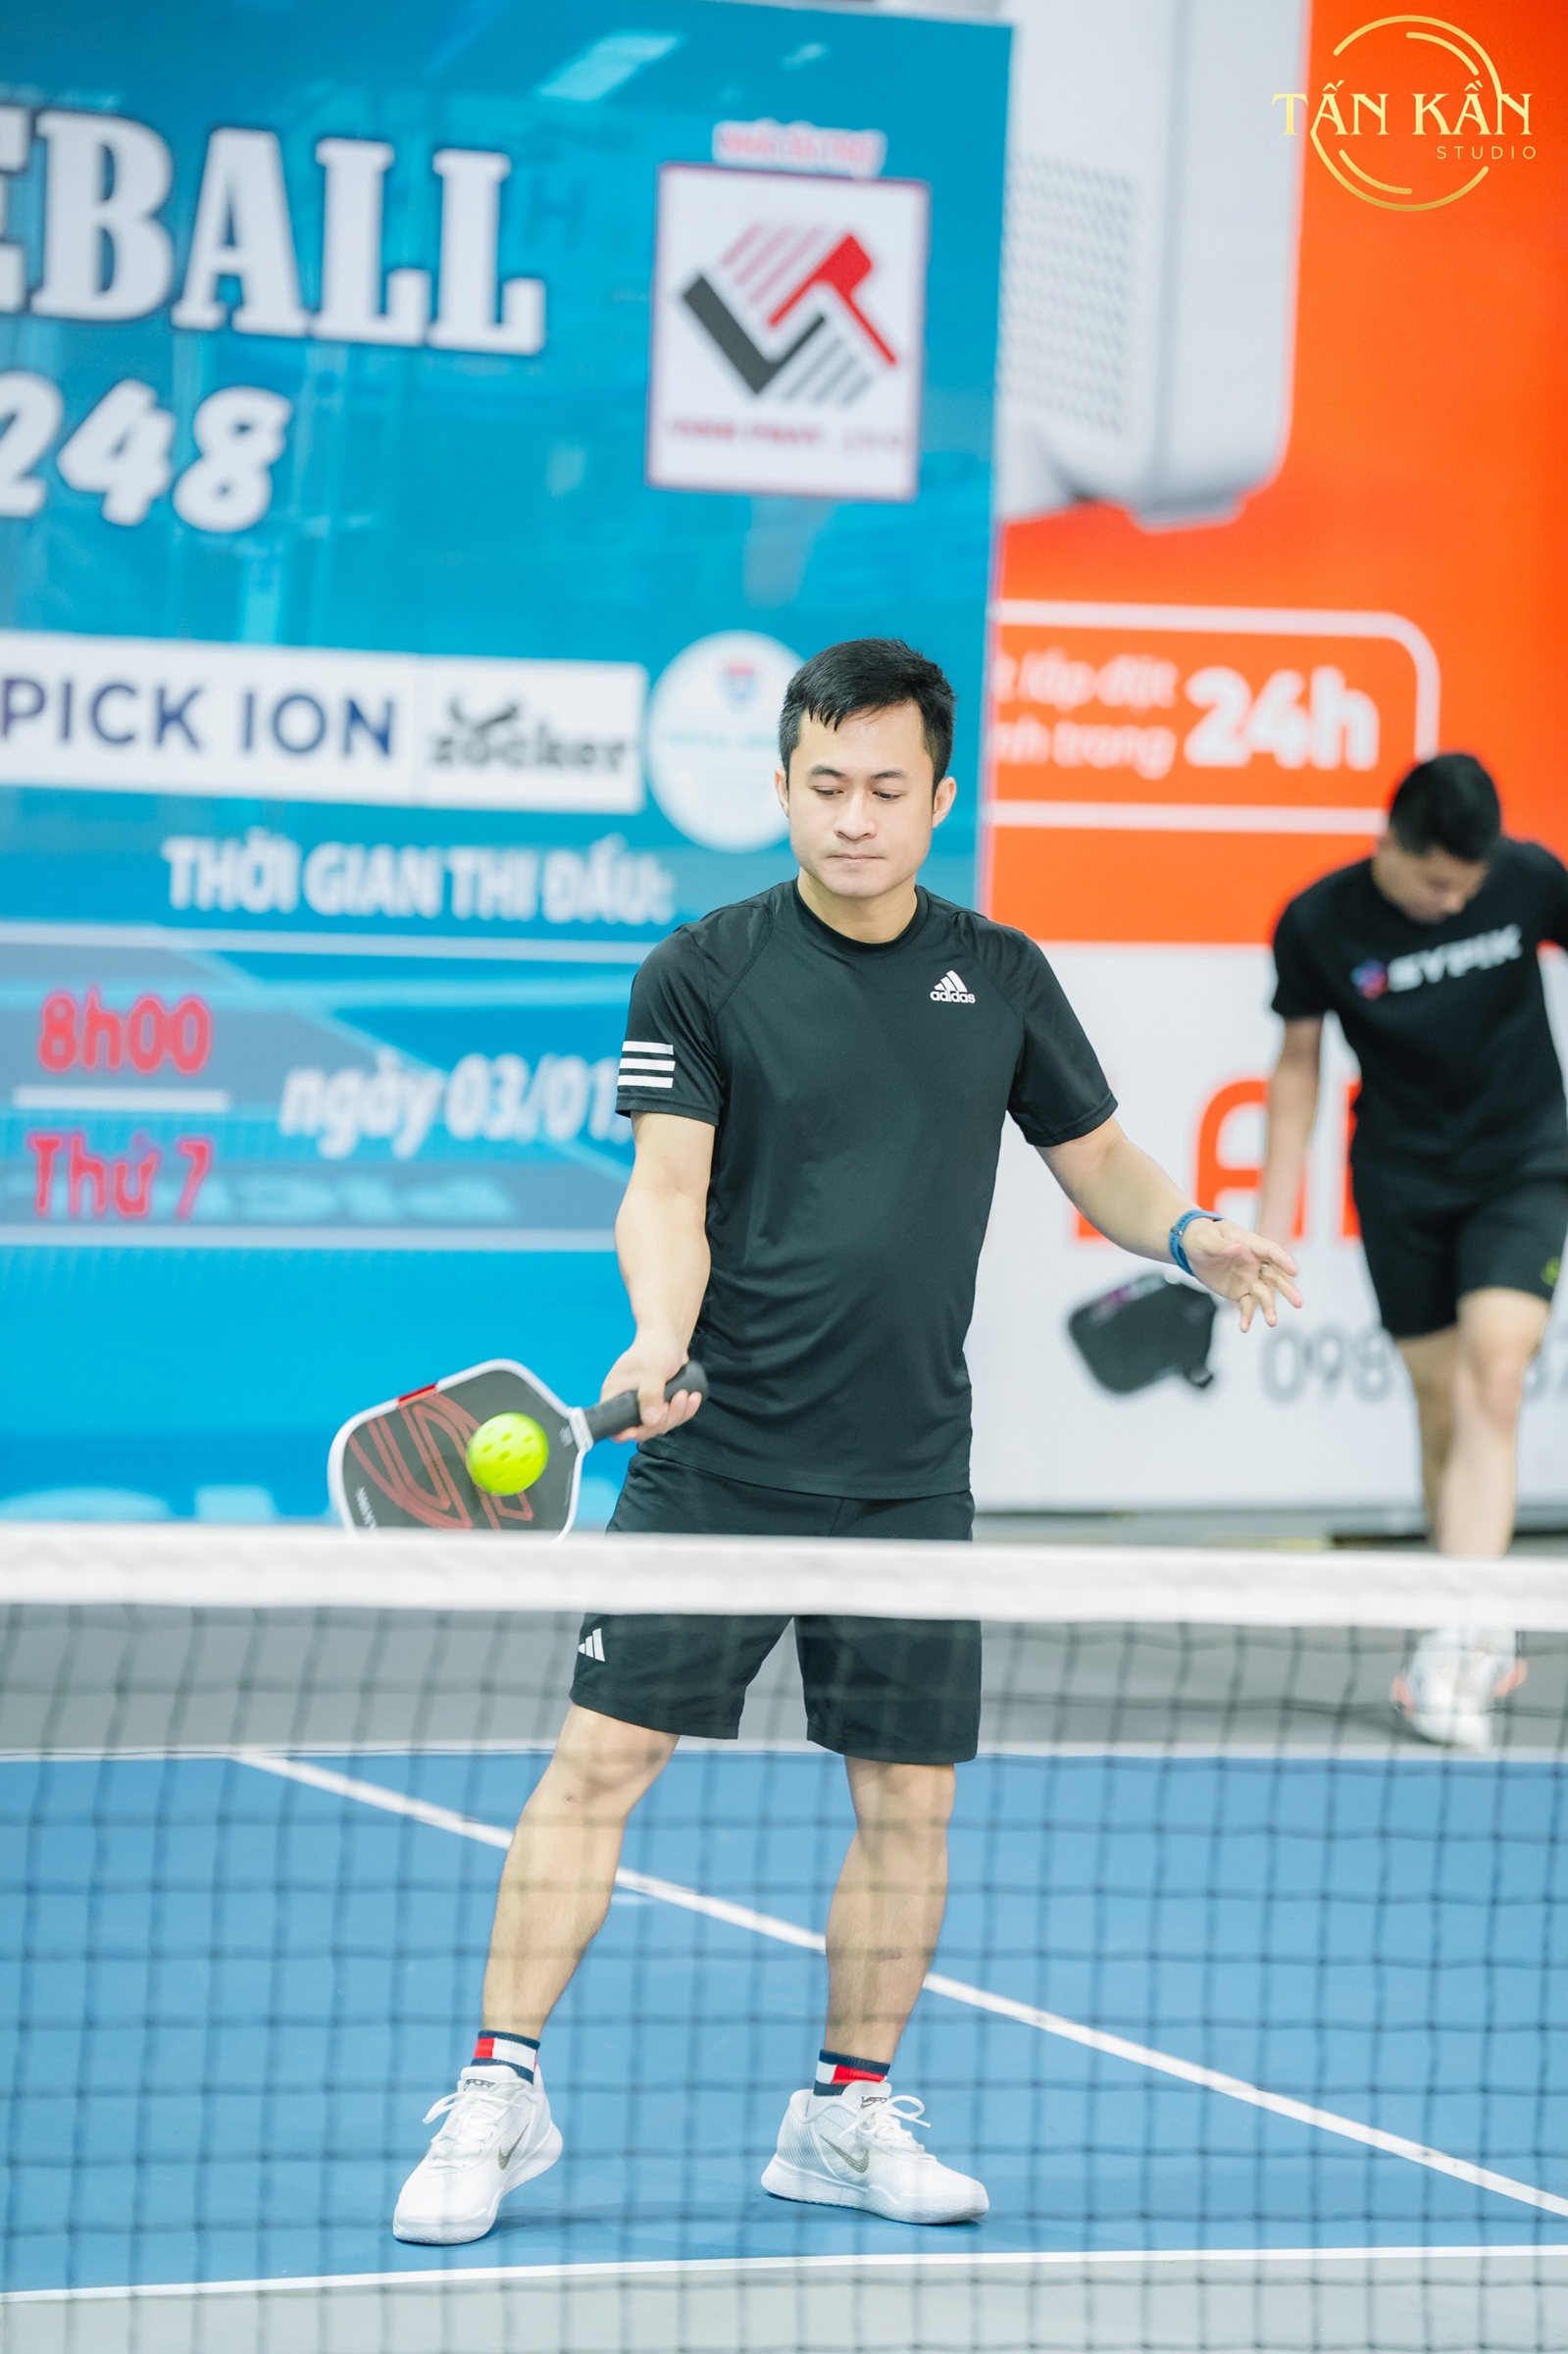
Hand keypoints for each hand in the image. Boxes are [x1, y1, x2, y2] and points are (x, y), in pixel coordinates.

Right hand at [598, 1333, 702, 1440]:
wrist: (668, 1338)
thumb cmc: (654, 1347)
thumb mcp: (652, 1370)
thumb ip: (650, 1394)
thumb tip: (651, 1420)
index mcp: (616, 1395)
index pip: (614, 1425)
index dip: (627, 1433)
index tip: (642, 1429)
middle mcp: (628, 1404)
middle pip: (642, 1429)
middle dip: (663, 1419)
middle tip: (677, 1399)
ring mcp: (645, 1406)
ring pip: (660, 1424)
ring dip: (677, 1414)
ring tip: (687, 1395)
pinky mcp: (660, 1405)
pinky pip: (671, 1417)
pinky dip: (684, 1411)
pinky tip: (693, 1398)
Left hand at [1180, 1218, 1301, 1333]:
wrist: (1193, 1251)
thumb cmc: (1202, 1237)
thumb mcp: (1204, 1238)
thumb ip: (1219, 1245)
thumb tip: (1237, 1249)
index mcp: (1250, 1245)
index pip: (1271, 1251)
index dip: (1283, 1260)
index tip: (1294, 1271)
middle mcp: (1256, 1263)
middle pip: (1276, 1276)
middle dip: (1288, 1289)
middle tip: (1298, 1303)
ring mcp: (1250, 1279)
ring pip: (1265, 1294)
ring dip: (1269, 1308)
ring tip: (1272, 1322)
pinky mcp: (1241, 1293)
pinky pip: (1247, 1306)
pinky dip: (1247, 1317)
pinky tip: (1244, 1328)